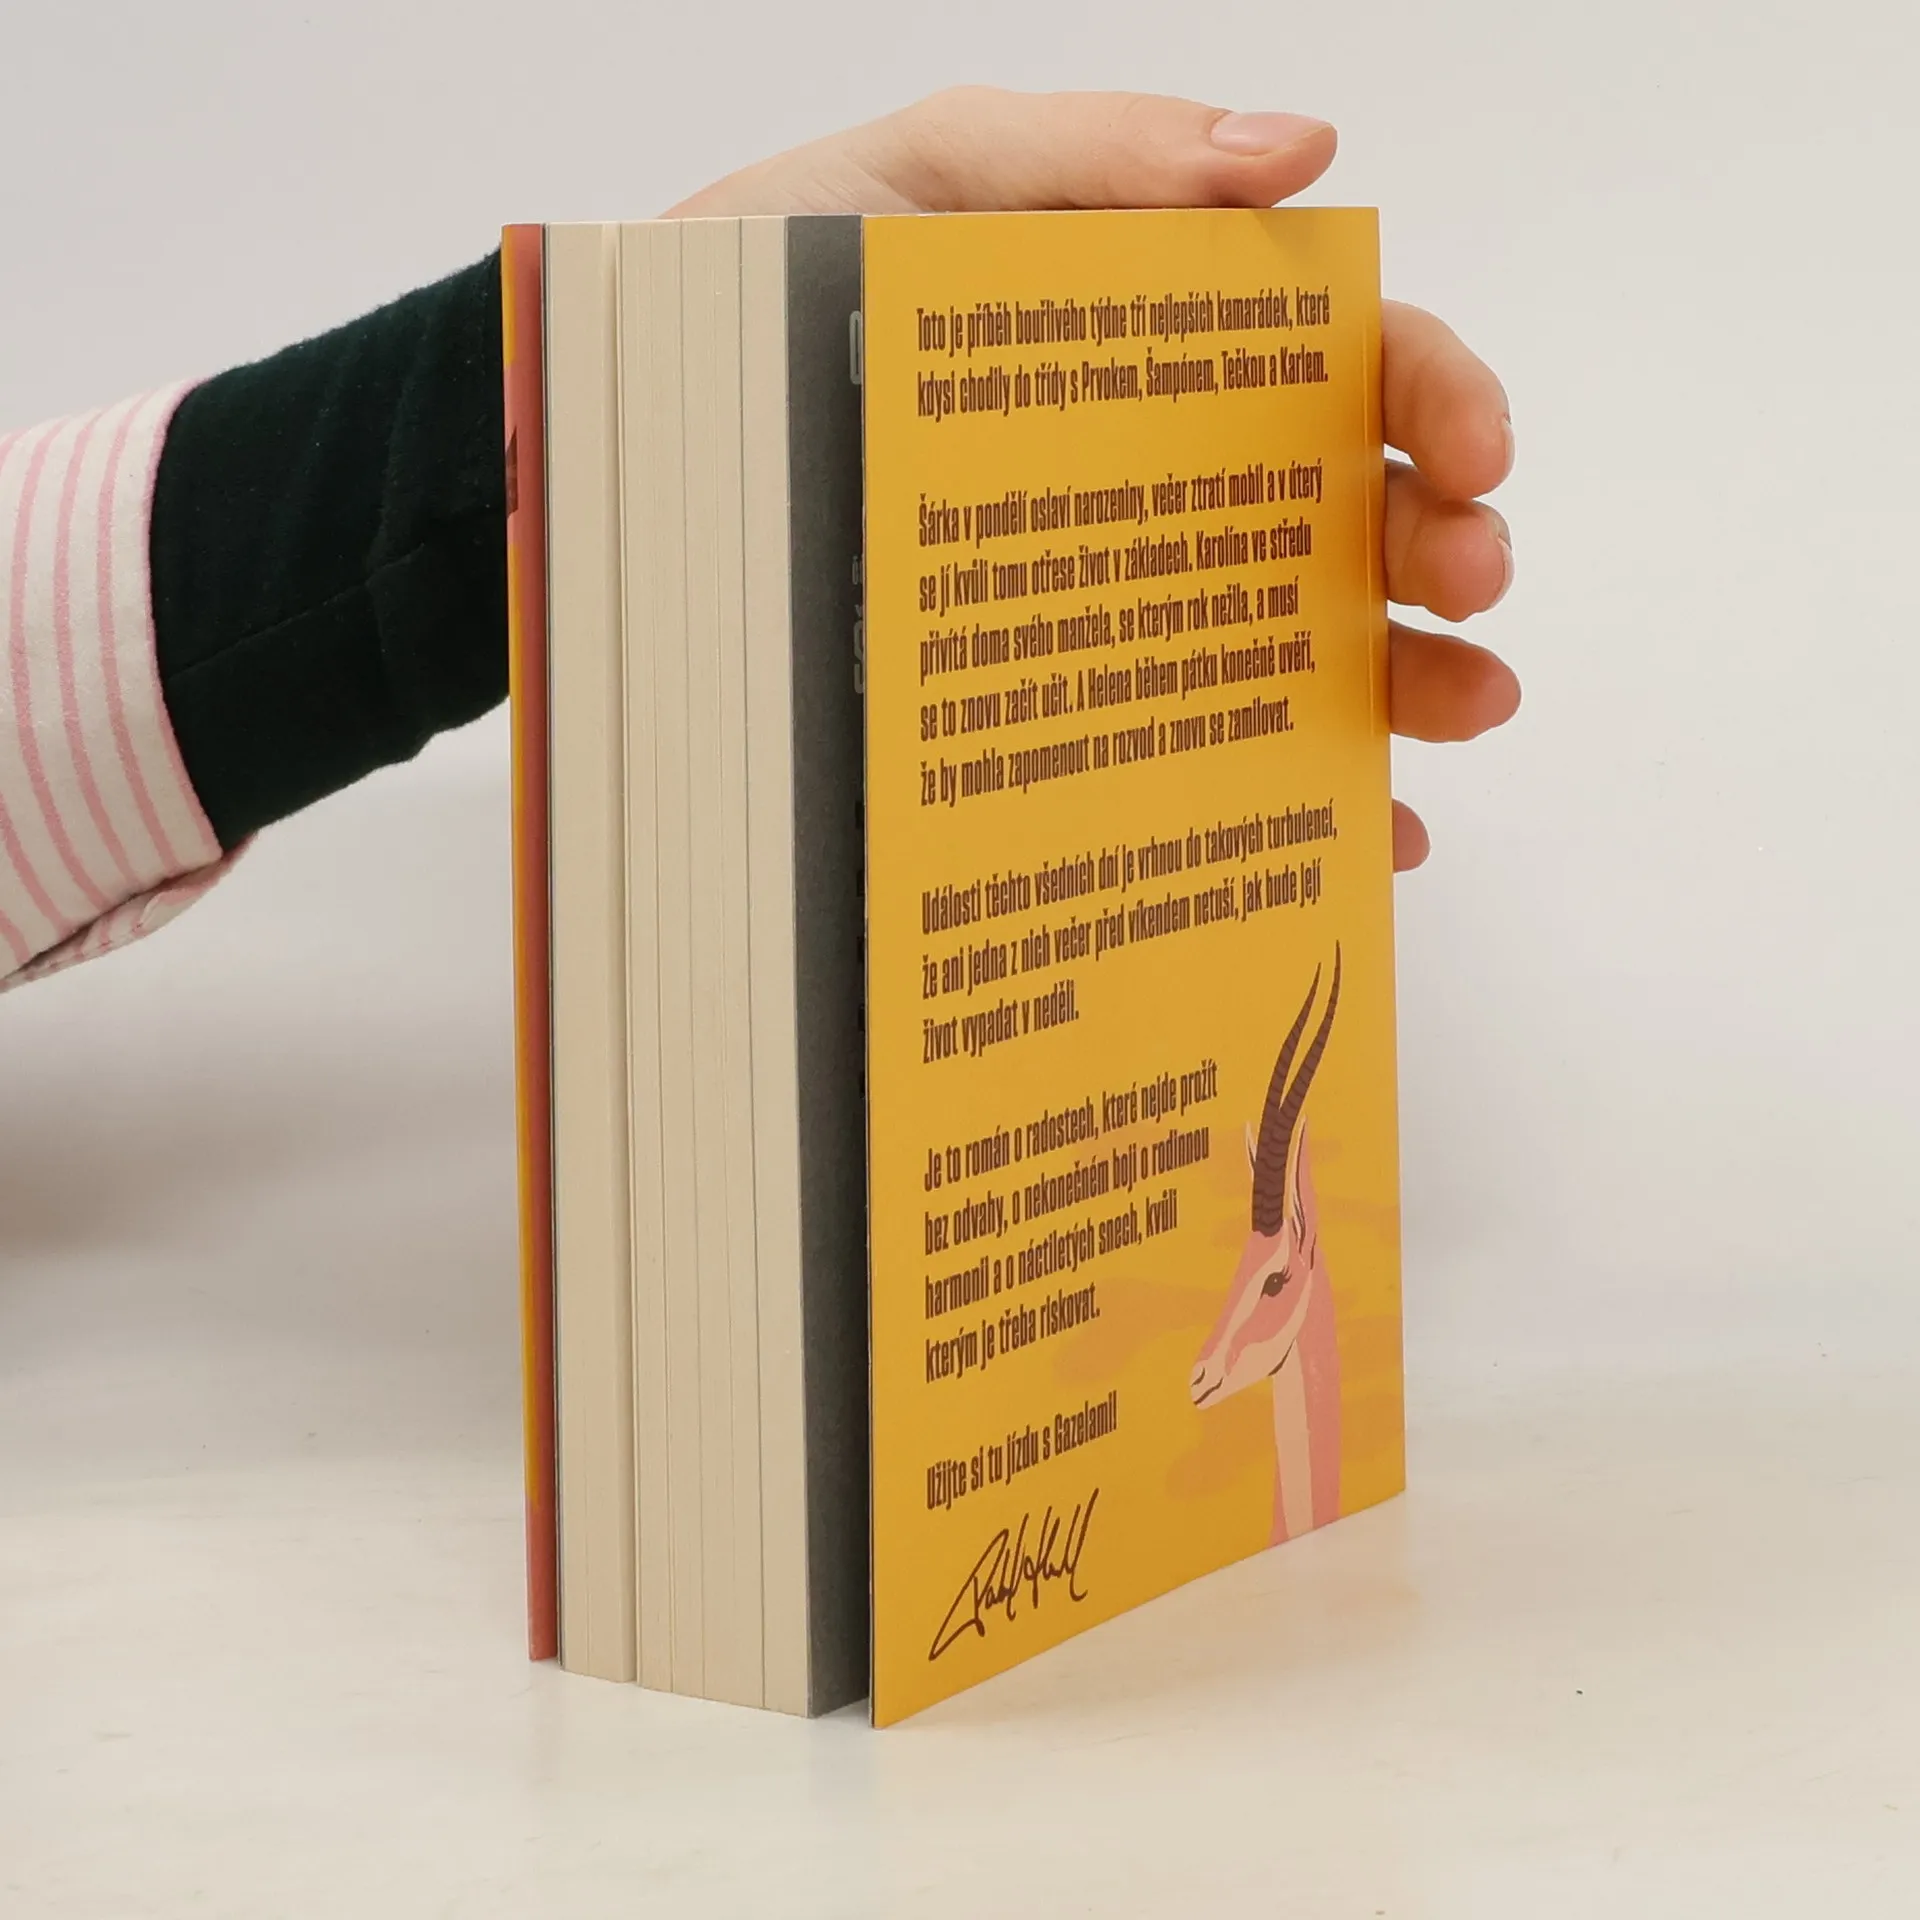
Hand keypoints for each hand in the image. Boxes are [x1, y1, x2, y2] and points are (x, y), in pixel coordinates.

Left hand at [669, 89, 1519, 870]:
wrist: (644, 450)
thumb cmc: (761, 293)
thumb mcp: (923, 181)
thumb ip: (1101, 158)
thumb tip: (1304, 156)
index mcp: (1158, 348)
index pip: (1339, 357)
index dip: (1433, 391)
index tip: (1475, 452)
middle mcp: (1164, 481)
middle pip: (1351, 507)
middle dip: (1445, 541)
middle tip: (1472, 586)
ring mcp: (1125, 605)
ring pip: (1310, 642)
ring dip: (1416, 676)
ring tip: (1462, 709)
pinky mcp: (1069, 711)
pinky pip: (1208, 759)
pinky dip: (1306, 798)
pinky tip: (1364, 836)